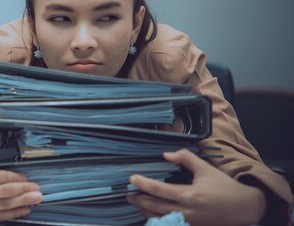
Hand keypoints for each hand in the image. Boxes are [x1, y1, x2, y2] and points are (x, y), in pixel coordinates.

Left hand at [127, 149, 266, 225]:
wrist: (245, 208)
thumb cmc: (224, 187)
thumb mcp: (205, 168)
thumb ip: (185, 158)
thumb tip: (165, 155)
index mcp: (189, 195)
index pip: (159, 190)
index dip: (143, 184)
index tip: (132, 179)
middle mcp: (187, 211)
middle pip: (155, 207)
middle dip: (139, 200)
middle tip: (128, 194)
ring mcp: (189, 222)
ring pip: (160, 218)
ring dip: (145, 211)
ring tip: (137, 202)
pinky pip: (170, 224)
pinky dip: (158, 218)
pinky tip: (151, 212)